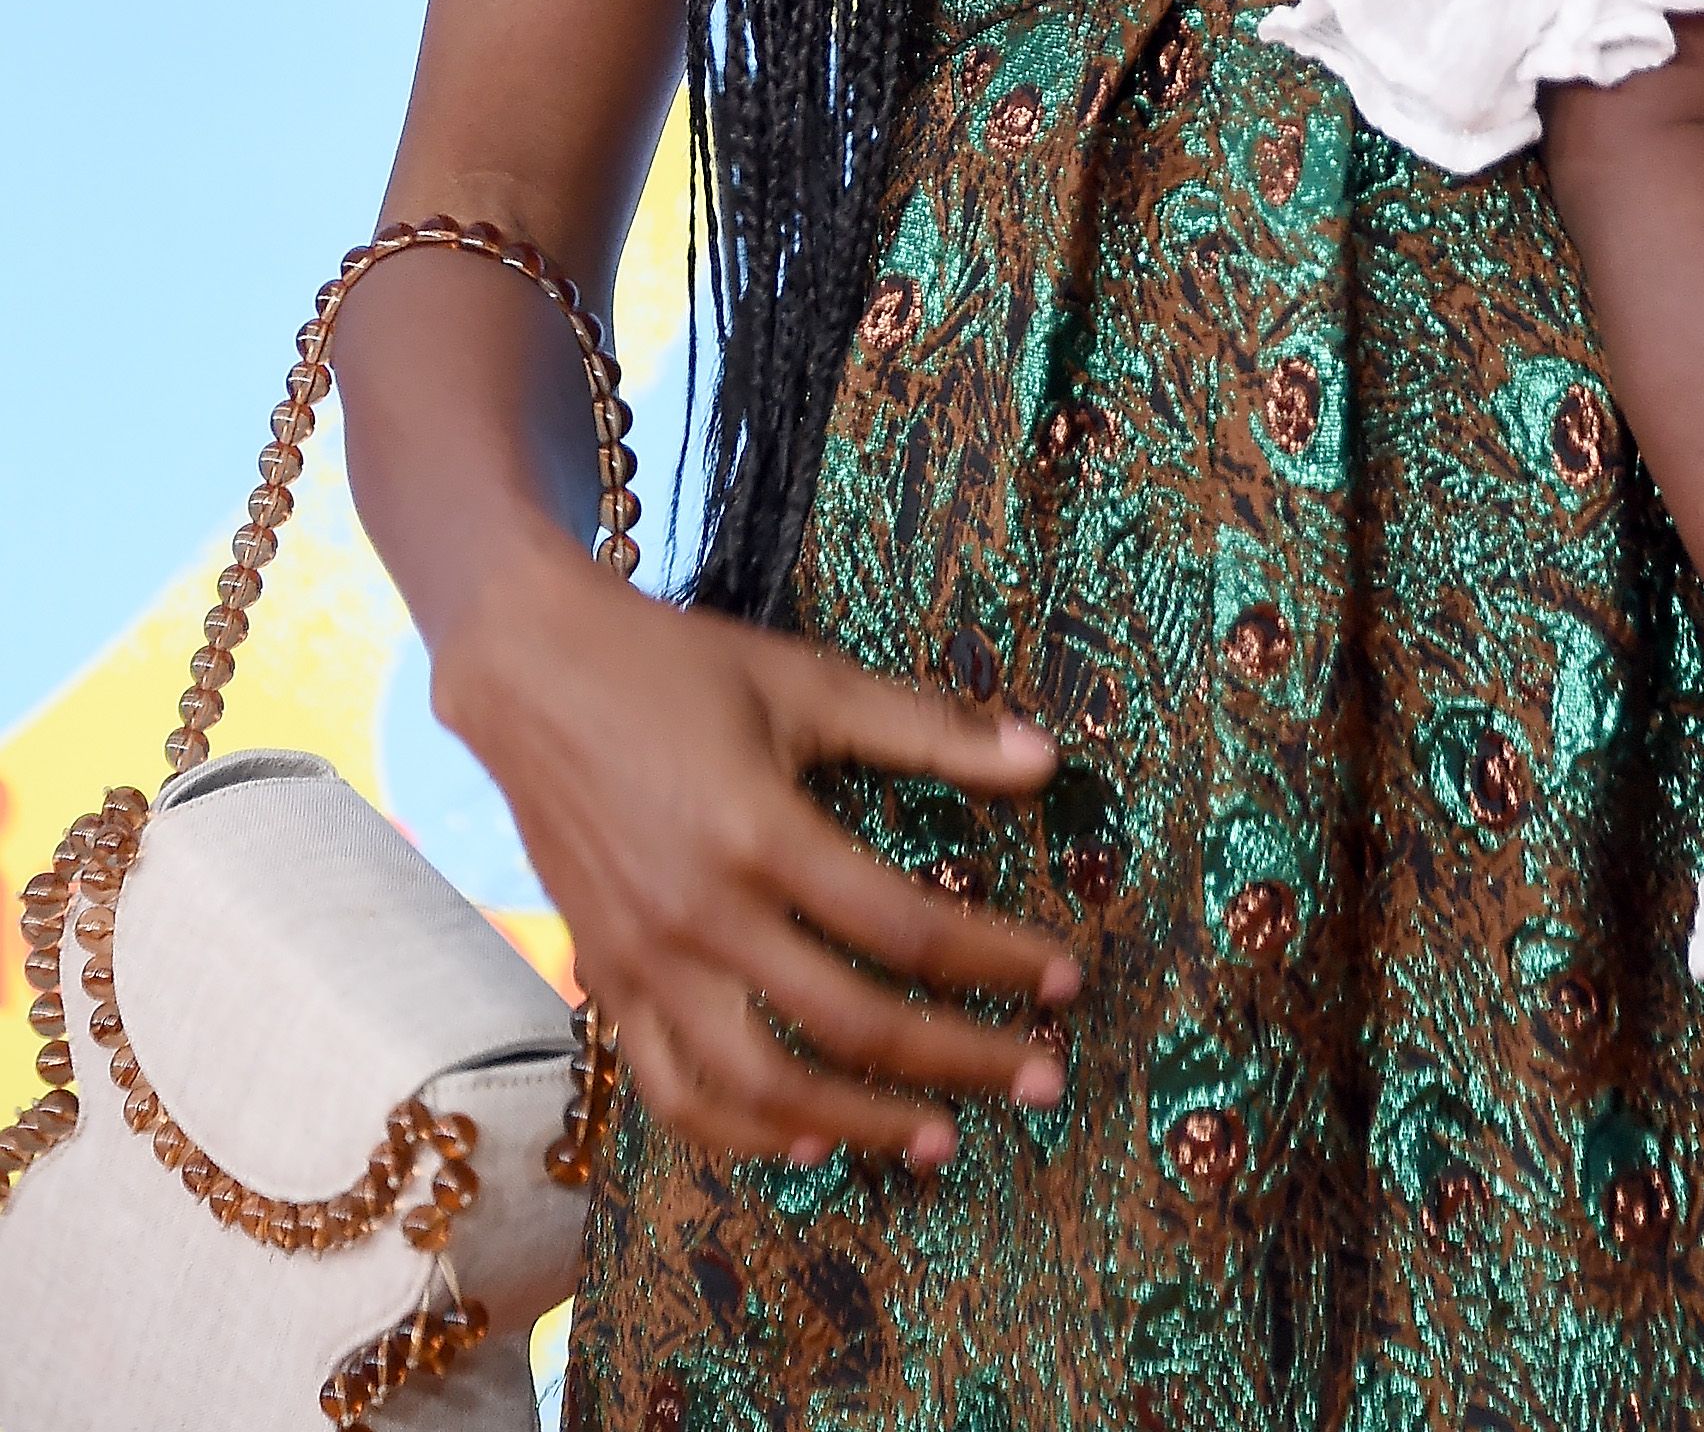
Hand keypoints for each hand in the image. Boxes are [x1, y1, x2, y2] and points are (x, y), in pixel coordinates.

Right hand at [434, 538, 1078, 1167]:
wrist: (533, 675)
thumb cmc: (679, 667)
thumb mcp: (809, 681)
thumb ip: (928, 728)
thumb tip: (1047, 759)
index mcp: (760, 833)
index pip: (906, 925)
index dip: (997, 961)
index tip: (1068, 979)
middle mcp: (702, 916)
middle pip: (850, 1022)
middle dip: (960, 1059)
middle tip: (1042, 1079)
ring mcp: (645, 963)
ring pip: (761, 1088)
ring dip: (860, 1123)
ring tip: (939, 1137)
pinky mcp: (606, 984)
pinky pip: (674, 1092)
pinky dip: (742, 1134)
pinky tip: (808, 1140)